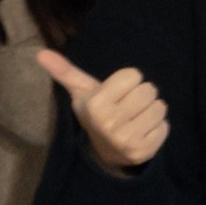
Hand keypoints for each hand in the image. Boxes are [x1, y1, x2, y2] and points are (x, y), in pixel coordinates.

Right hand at [33, 45, 171, 168]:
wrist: (105, 150)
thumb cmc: (96, 112)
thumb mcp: (81, 91)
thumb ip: (65, 71)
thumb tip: (40, 52)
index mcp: (96, 105)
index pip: (134, 74)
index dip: (128, 81)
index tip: (117, 93)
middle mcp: (110, 124)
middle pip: (149, 89)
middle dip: (141, 95)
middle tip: (127, 106)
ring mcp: (128, 140)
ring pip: (160, 106)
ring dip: (151, 110)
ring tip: (135, 118)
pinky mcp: (145, 152)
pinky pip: (165, 126)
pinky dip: (157, 127)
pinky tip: (142, 131)